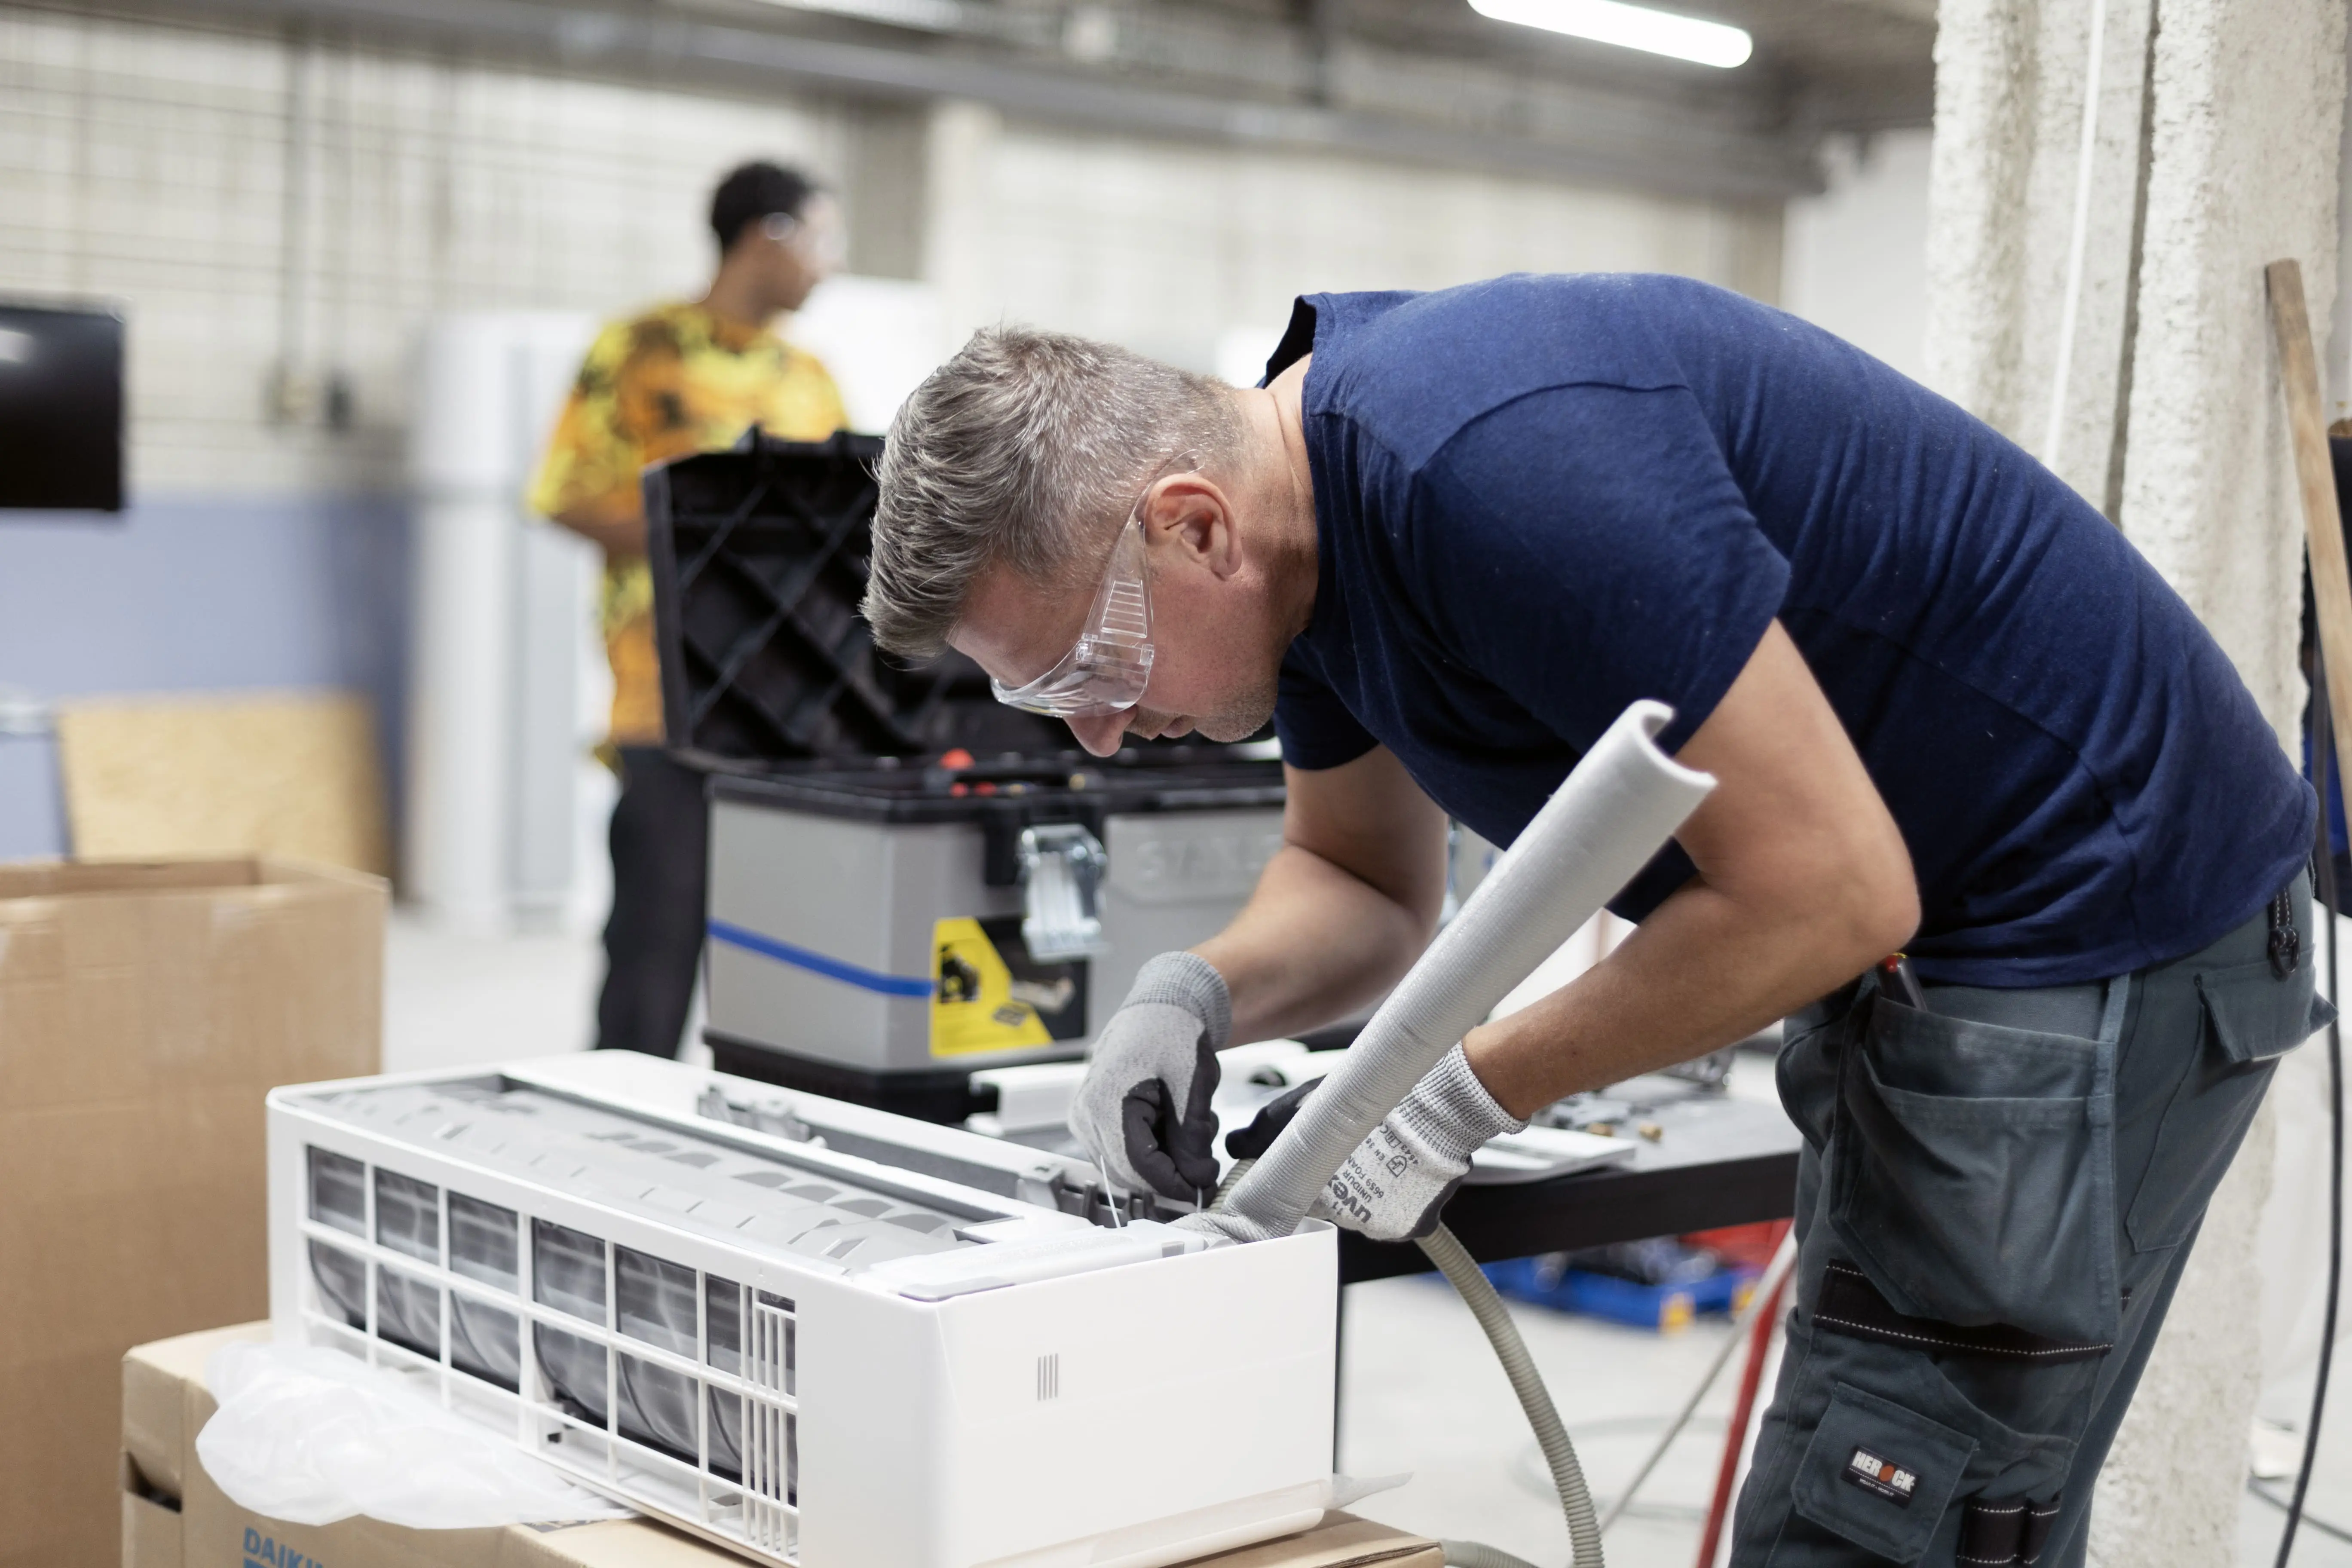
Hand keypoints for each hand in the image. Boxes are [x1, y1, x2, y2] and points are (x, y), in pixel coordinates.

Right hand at [1069, 952, 1230, 1199]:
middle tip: (1206, 1161)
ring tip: (1193, 1130)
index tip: (1205, 1188)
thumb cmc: (1174, 1034)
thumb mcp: (1191, 1087)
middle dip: (1172, 1172)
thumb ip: (1192, 1140)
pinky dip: (1154, 1149)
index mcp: (1105, 1102)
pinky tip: (1176, 1126)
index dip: (1174, 1183)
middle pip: (1130, 1172)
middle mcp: (1086, 1114)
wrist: (1161, 1007)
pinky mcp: (1094, 1119)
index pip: (1138, 1166)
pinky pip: (1123, 1151)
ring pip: (1127, 1166)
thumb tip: (1197, 1182)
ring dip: (1164, 1160)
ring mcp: (1086, 1118)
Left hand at [1223, 1044, 1524, 1240]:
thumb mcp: (1307, 1105)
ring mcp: (1384, 1224)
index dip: (1310, 1181)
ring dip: (1373, 1192)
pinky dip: (1403, 1200)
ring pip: (1369, 1214)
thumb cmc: (1376, 1099)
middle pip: (1338, 1208)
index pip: (1304, 1199)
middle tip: (1359, 1152)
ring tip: (1385, 1156)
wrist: (1440, 1102)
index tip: (1318, 1170)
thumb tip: (1237, 1143)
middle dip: (1342, 1185)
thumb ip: (1266, 1129)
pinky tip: (1405, 1172)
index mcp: (1320, 1190)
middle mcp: (1350, 1216)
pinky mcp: (1416, 1225)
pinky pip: (1403, 1218)